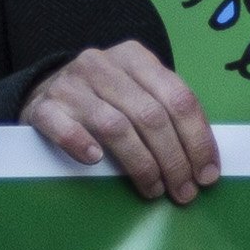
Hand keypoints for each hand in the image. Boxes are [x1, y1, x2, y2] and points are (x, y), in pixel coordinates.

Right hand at [28, 38, 219, 202]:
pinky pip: (63, 127)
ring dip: (141, 164)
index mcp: (134, 57)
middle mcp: (102, 65)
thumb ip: (165, 112)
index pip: (178, 98)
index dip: (198, 139)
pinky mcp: (43, 107)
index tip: (207, 173)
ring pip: (115, 127)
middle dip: (174, 160)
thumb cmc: (102, 99)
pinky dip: (81, 144)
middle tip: (184, 191)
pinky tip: (95, 161)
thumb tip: (203, 161)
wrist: (42, 92)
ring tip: (154, 189)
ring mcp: (70, 85)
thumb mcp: (136, 91)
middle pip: (150, 116)